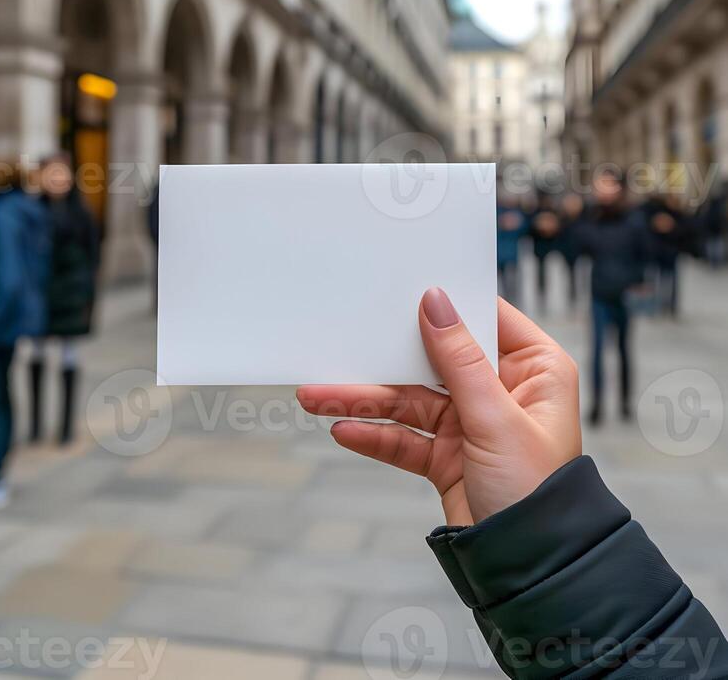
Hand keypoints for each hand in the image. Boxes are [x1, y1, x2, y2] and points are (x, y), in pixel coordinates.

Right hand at [297, 289, 581, 525]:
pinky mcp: (448, 455)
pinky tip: (344, 429)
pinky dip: (376, 435)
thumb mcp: (496, 418)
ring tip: (319, 396)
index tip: (402, 288)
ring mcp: (472, 422)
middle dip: (387, 360)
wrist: (530, 570)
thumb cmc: (540, 493)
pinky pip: (405, 437)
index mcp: (534, 369)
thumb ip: (460, 359)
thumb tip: (436, 302)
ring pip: (411, 401)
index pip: (484, 319)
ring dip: (367, 400)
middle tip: (343, 346)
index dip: (445, 305)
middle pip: (436, 360)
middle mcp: (503, 389)